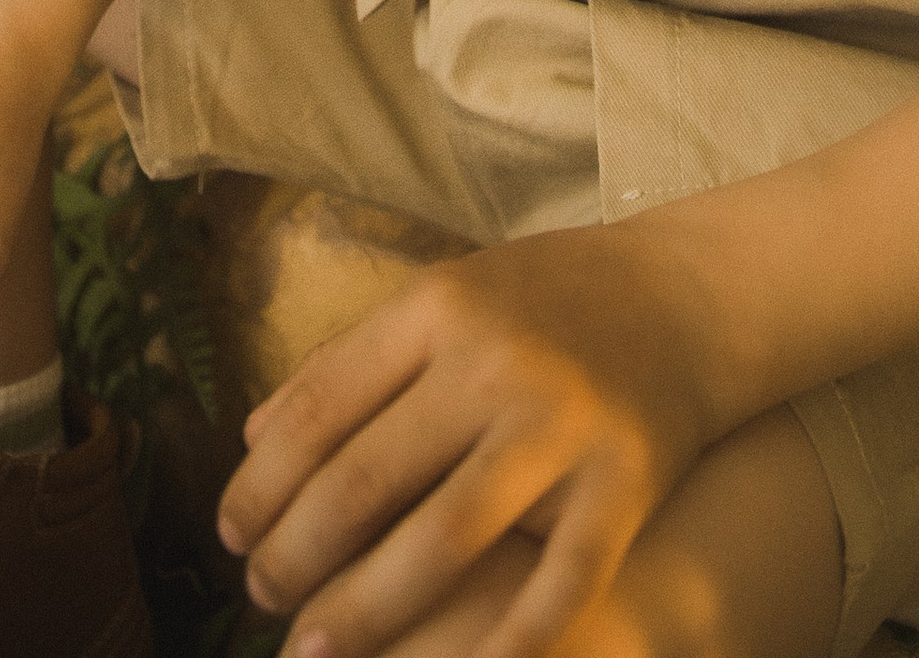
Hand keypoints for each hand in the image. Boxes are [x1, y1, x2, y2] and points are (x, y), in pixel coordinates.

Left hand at [217, 225, 719, 657]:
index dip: (260, 484)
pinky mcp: (624, 485)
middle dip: (295, 556)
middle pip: (366, 481)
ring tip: (313, 650)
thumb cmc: (544, 303)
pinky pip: (555, 588)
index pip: (321, 410)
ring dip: (364, 610)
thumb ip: (349, 360)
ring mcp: (564, 427)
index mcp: (440, 307)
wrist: (689, 296)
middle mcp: (496, 363)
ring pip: (442, 543)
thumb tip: (253, 439)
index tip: (228, 537)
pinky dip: (503, 648)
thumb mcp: (443, 296)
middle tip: (261, 599)